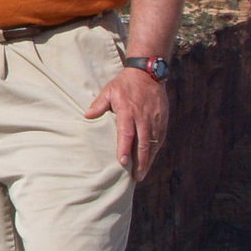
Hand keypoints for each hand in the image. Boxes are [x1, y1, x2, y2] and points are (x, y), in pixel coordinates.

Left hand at [84, 67, 167, 181]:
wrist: (148, 73)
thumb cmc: (125, 83)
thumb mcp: (109, 90)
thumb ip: (99, 104)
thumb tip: (87, 116)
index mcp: (128, 111)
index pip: (127, 134)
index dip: (125, 149)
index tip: (123, 163)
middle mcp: (143, 118)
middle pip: (143, 144)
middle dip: (140, 162)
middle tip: (136, 177)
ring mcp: (155, 119)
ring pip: (153, 144)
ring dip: (148, 160)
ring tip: (142, 174)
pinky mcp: (163, 120)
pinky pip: (160, 138)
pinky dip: (155, 150)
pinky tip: (150, 160)